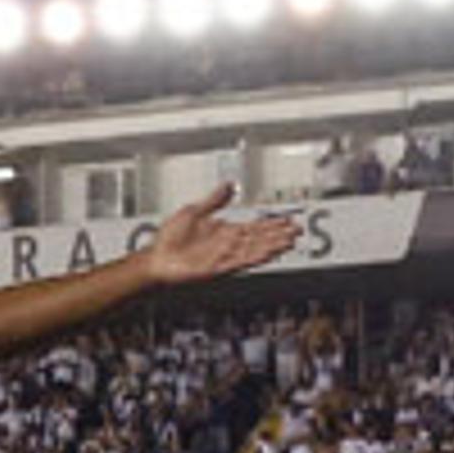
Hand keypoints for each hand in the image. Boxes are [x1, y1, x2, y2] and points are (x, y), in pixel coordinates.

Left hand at [138, 184, 302, 285]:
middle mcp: (227, 244)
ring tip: (290, 240)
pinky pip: (242, 261)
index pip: (254, 226)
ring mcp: (224, 256)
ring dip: (273, 245)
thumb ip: (214, 200)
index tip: (287, 219)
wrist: (155, 259)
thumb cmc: (168, 239)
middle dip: (278, 234)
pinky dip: (257, 256)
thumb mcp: (193, 211)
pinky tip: (270, 252)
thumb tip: (228, 185)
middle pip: (259, 238)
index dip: (271, 223)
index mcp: (224, 231)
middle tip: (298, 230)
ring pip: (255, 249)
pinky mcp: (218, 267)